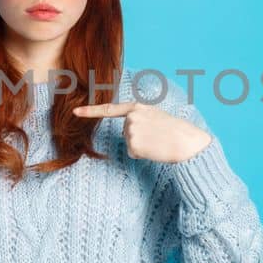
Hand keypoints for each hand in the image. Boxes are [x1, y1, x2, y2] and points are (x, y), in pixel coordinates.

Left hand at [73, 101, 212, 162]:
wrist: (187, 142)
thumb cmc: (176, 130)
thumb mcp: (156, 116)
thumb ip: (140, 118)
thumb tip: (129, 131)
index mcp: (137, 107)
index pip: (109, 109)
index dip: (90, 111)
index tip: (75, 112)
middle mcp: (131, 117)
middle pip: (125, 132)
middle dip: (139, 138)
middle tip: (157, 136)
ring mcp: (131, 131)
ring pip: (129, 144)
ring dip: (142, 146)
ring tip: (157, 142)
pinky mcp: (133, 145)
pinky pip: (133, 153)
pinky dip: (143, 155)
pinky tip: (154, 149)